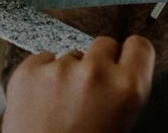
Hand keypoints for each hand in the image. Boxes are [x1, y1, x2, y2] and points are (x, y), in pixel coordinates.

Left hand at [2, 36, 154, 132]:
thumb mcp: (121, 125)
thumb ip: (124, 93)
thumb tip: (123, 73)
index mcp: (127, 89)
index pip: (139, 46)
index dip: (131, 55)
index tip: (125, 60)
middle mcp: (95, 73)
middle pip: (104, 43)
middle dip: (99, 63)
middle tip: (90, 91)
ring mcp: (58, 70)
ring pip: (71, 54)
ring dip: (68, 72)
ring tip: (63, 106)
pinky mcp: (28, 71)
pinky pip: (43, 59)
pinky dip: (43, 75)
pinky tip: (43, 102)